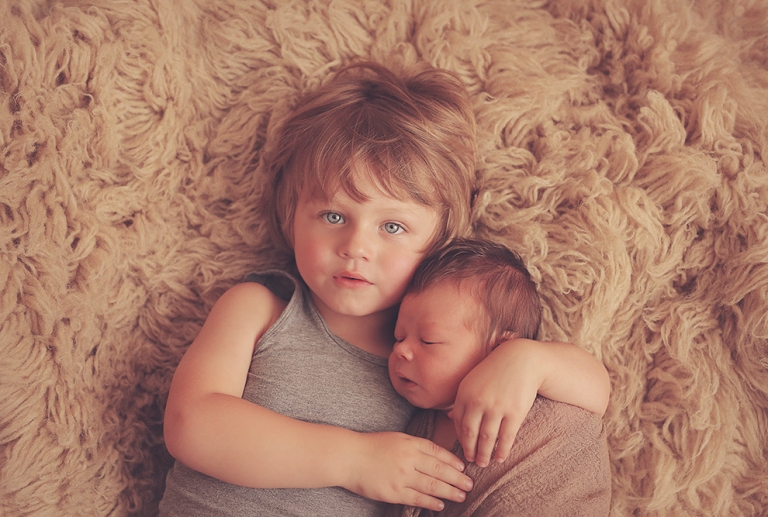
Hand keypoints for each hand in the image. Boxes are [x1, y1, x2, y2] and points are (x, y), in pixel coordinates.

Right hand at [342, 431, 473, 510]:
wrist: (349, 457)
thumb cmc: (372, 446)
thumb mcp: (397, 438)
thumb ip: (415, 445)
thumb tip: (436, 455)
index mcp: (410, 442)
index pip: (438, 451)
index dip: (453, 460)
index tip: (464, 467)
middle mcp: (408, 458)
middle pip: (440, 469)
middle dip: (457, 478)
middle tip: (470, 484)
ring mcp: (401, 476)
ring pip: (432, 485)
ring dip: (449, 492)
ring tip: (462, 496)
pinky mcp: (393, 492)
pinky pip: (417, 498)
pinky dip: (431, 502)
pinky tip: (440, 505)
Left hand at [451, 338, 541, 466]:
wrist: (521, 359)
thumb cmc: (495, 371)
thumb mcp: (473, 380)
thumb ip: (462, 399)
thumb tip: (451, 418)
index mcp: (464, 393)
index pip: (458, 423)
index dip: (460, 439)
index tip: (464, 448)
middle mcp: (478, 401)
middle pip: (470, 434)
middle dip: (470, 451)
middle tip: (471, 461)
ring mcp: (496, 407)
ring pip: (487, 439)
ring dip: (484, 454)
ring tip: (484, 462)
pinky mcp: (514, 412)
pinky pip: (506, 437)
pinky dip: (502, 451)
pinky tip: (500, 457)